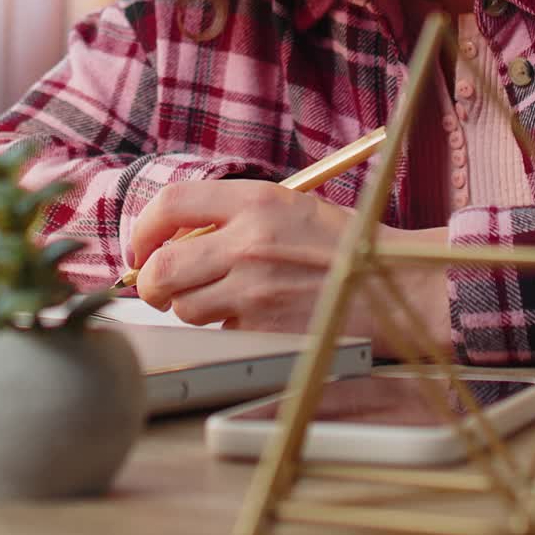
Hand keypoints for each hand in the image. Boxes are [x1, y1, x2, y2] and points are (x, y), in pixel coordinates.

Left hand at [130, 180, 451, 355]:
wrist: (392, 283)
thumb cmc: (341, 244)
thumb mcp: (289, 206)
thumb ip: (233, 215)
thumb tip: (175, 237)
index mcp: (255, 201)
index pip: (172, 204)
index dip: (143, 228)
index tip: (143, 246)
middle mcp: (248, 243)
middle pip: (162, 267)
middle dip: (152, 284)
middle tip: (159, 288)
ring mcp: (254, 290)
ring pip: (186, 307)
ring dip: (191, 308)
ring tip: (220, 299)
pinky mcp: (264, 330)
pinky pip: (221, 332)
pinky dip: (226, 329)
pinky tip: (254, 316)